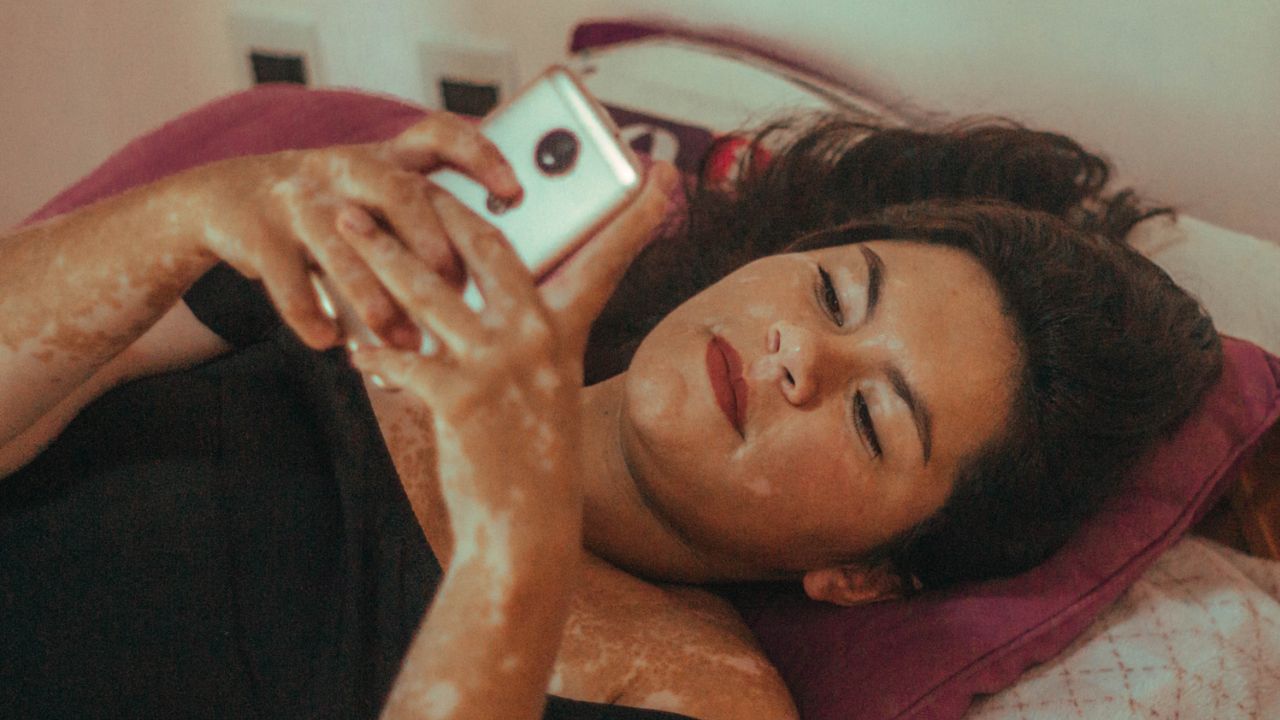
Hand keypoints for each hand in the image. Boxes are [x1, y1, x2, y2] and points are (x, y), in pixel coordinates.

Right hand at [187, 113, 522, 349]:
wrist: (224, 200)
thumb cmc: (328, 212)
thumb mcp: (374, 201)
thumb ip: (424, 225)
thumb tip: (495, 283)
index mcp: (384, 159)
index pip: (440, 137)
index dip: (480, 156)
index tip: (515, 191)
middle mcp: (345, 169)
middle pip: (397, 191)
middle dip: (429, 239)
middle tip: (453, 284)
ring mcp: (300, 200)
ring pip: (343, 246)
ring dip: (375, 297)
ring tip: (402, 338)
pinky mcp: (259, 235)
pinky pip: (288, 281)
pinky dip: (310, 315)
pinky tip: (330, 341)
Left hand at [345, 161, 676, 533]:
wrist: (526, 532)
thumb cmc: (535, 458)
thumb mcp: (549, 388)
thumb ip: (528, 336)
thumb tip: (480, 289)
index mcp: (566, 334)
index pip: (596, 258)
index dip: (627, 216)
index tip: (657, 174)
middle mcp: (538, 340)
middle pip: (486, 247)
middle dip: (436, 206)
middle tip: (399, 178)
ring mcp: (499, 367)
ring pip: (427, 289)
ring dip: (378, 254)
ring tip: (343, 224)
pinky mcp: (458, 399)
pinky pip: (402, 357)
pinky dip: (373, 350)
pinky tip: (354, 348)